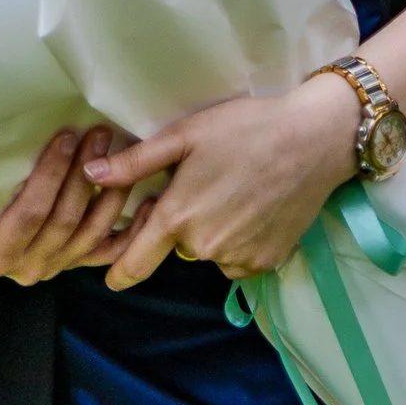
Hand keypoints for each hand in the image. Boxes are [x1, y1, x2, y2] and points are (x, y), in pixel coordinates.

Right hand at [0, 124, 137, 283]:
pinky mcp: (83, 262)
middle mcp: (29, 268)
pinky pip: (112, 248)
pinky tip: (148, 197)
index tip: (63, 139)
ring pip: (91, 229)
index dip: (48, 179)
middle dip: (82, 173)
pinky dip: (132, 225)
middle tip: (96, 130)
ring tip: (115, 146)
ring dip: (109, 189)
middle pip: (63, 219)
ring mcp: (59, 266)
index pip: (28, 216)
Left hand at [85, 77, 360, 288]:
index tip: (112, 277)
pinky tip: (255, 208)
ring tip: (234, 190)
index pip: (135, 264)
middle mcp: (204, 246)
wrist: (316, 139)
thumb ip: (136, 162)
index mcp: (178, 216)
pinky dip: (240, 241)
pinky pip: (238, 260)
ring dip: (212, 232)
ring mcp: (238, 258)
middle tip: (202, 187)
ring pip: (209, 252)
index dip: (119, 273)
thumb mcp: (187, 134)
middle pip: (177, 246)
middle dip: (180, 224)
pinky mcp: (267, 261)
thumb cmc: (246, 127)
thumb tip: (89, 177)